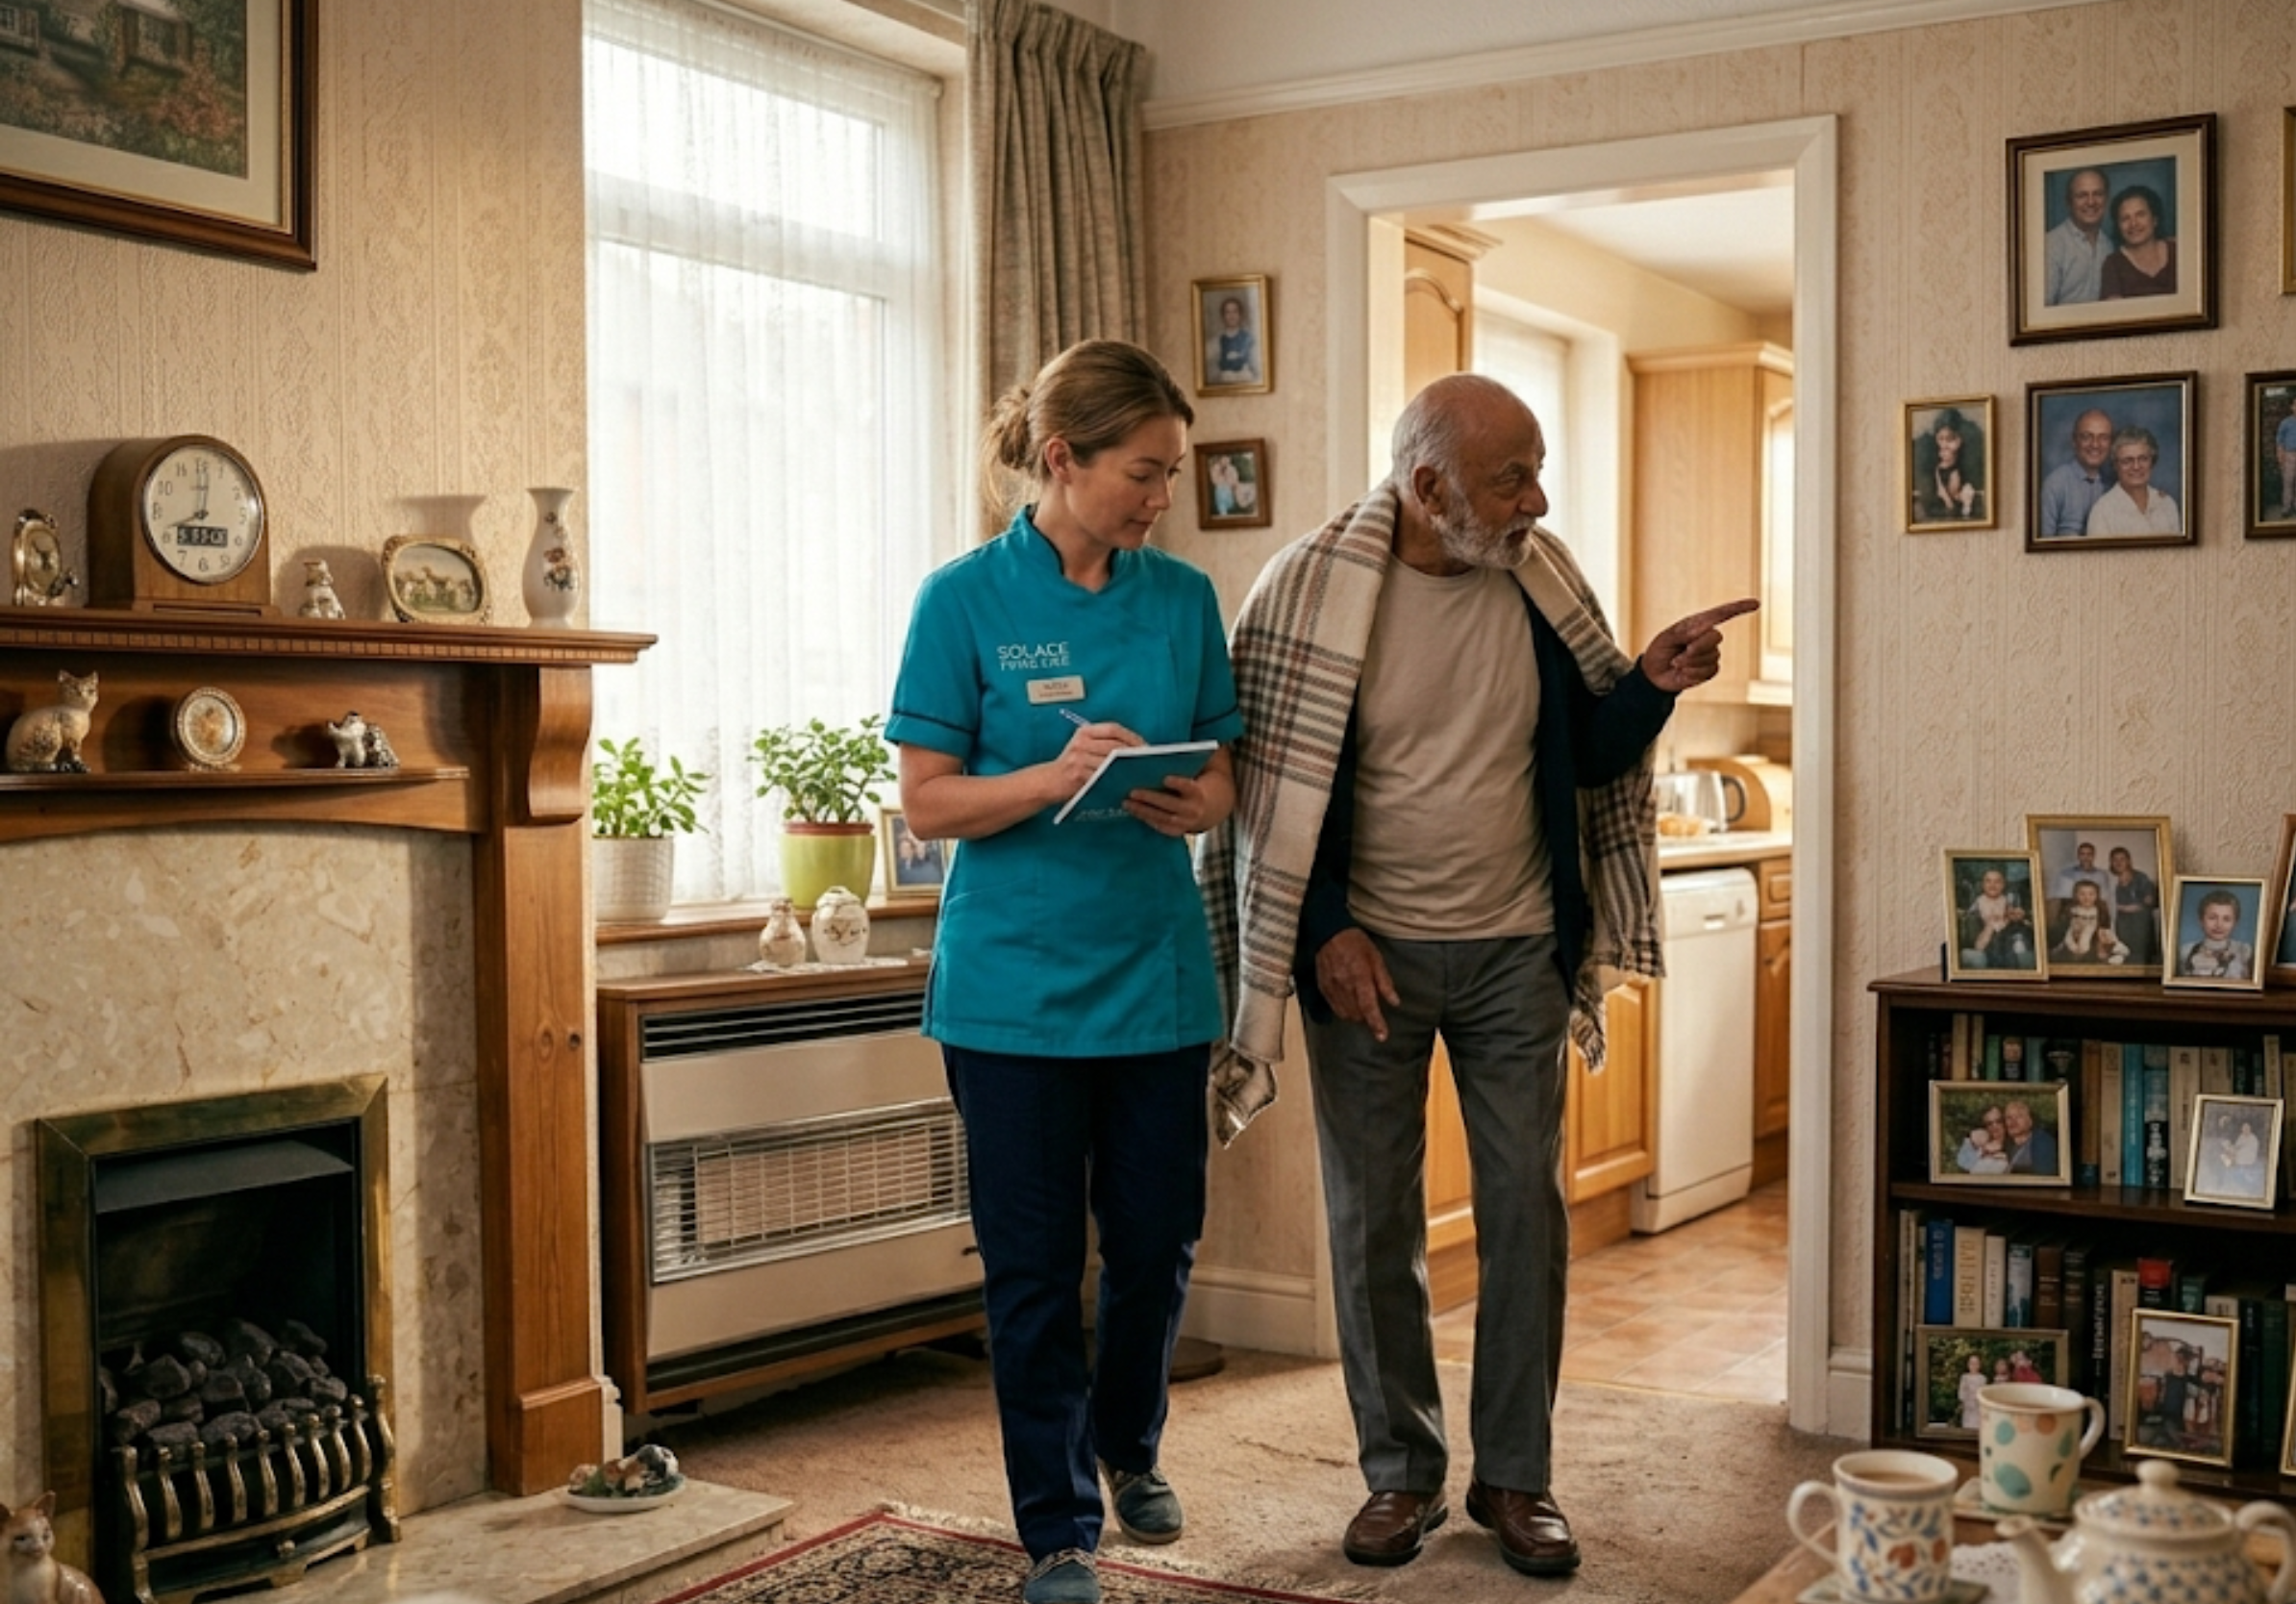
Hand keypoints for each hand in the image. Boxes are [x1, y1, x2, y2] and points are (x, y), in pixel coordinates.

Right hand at [1045, 719, 1141, 801]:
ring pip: (1109, 762)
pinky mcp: (1077, 775)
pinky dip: (1114, 780)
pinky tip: (1124, 783)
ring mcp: (1078, 758)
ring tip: (1140, 773)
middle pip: (1114, 745)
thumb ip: (1103, 744)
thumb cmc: (1072, 765)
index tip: (1145, 747)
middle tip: (1147, 762)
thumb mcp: (1083, 747)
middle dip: (1133, 754)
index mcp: (1084, 731)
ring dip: (1127, 768)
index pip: (1113, 729)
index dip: (1131, 737)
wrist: (1048, 781)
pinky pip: (1101, 777)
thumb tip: (1136, 749)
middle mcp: (1081, 742)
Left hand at [1125, 773, 1214, 836]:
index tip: (1165, 778)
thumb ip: (1178, 770)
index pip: (1189, 787)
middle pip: (1170, 804)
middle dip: (1150, 798)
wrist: (1208, 808)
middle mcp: (1193, 810)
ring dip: (1143, 810)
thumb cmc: (1192, 786)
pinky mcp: (1177, 832)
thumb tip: (1152, 761)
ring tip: (1127, 803)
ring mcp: (1186, 823)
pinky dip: (1146, 819)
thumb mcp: (1191, 777)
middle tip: (1132, 792)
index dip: (1178, 783)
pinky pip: (1160, 827)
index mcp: (1198, 793)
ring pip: (1163, 818)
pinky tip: (1134, 811)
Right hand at [1315, 929, 1398, 1040]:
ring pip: (1344, 1013)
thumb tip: (1395, 1002)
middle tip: (1373, 1014)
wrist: (1329, 933)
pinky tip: (1348, 1004)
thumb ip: (1385, 982)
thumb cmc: (1357, 944)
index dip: (1376, 1024)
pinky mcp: (1323, 988)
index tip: (1382, 1037)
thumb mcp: (1376, 959)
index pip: (1369, 1007)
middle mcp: (1345, 986)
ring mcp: (1332, 988)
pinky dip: (1343, 1010)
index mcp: (1361, 978)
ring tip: (1361, 1010)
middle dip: (1366, 1019)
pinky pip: (1334, 1007)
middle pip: (1356, 1014)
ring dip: (1355, 1016)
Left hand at [1639, 598, 1758, 692]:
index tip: (1756, 604)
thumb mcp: (1667, 638)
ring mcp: (1711, 653)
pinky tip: (1683, 672)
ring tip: (1676, 662)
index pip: (1722, 614)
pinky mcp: (1710, 669)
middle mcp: (1707, 636)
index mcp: (1698, 623)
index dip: (1739, 608)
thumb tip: (1706, 628)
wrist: (1654, 674)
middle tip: (1682, 652)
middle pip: (1716, 637)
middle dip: (1698, 646)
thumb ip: (1685, 632)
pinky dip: (1693, 672)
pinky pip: (1709, 670)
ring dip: (1690, 662)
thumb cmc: (1659, 651)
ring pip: (1710, 656)